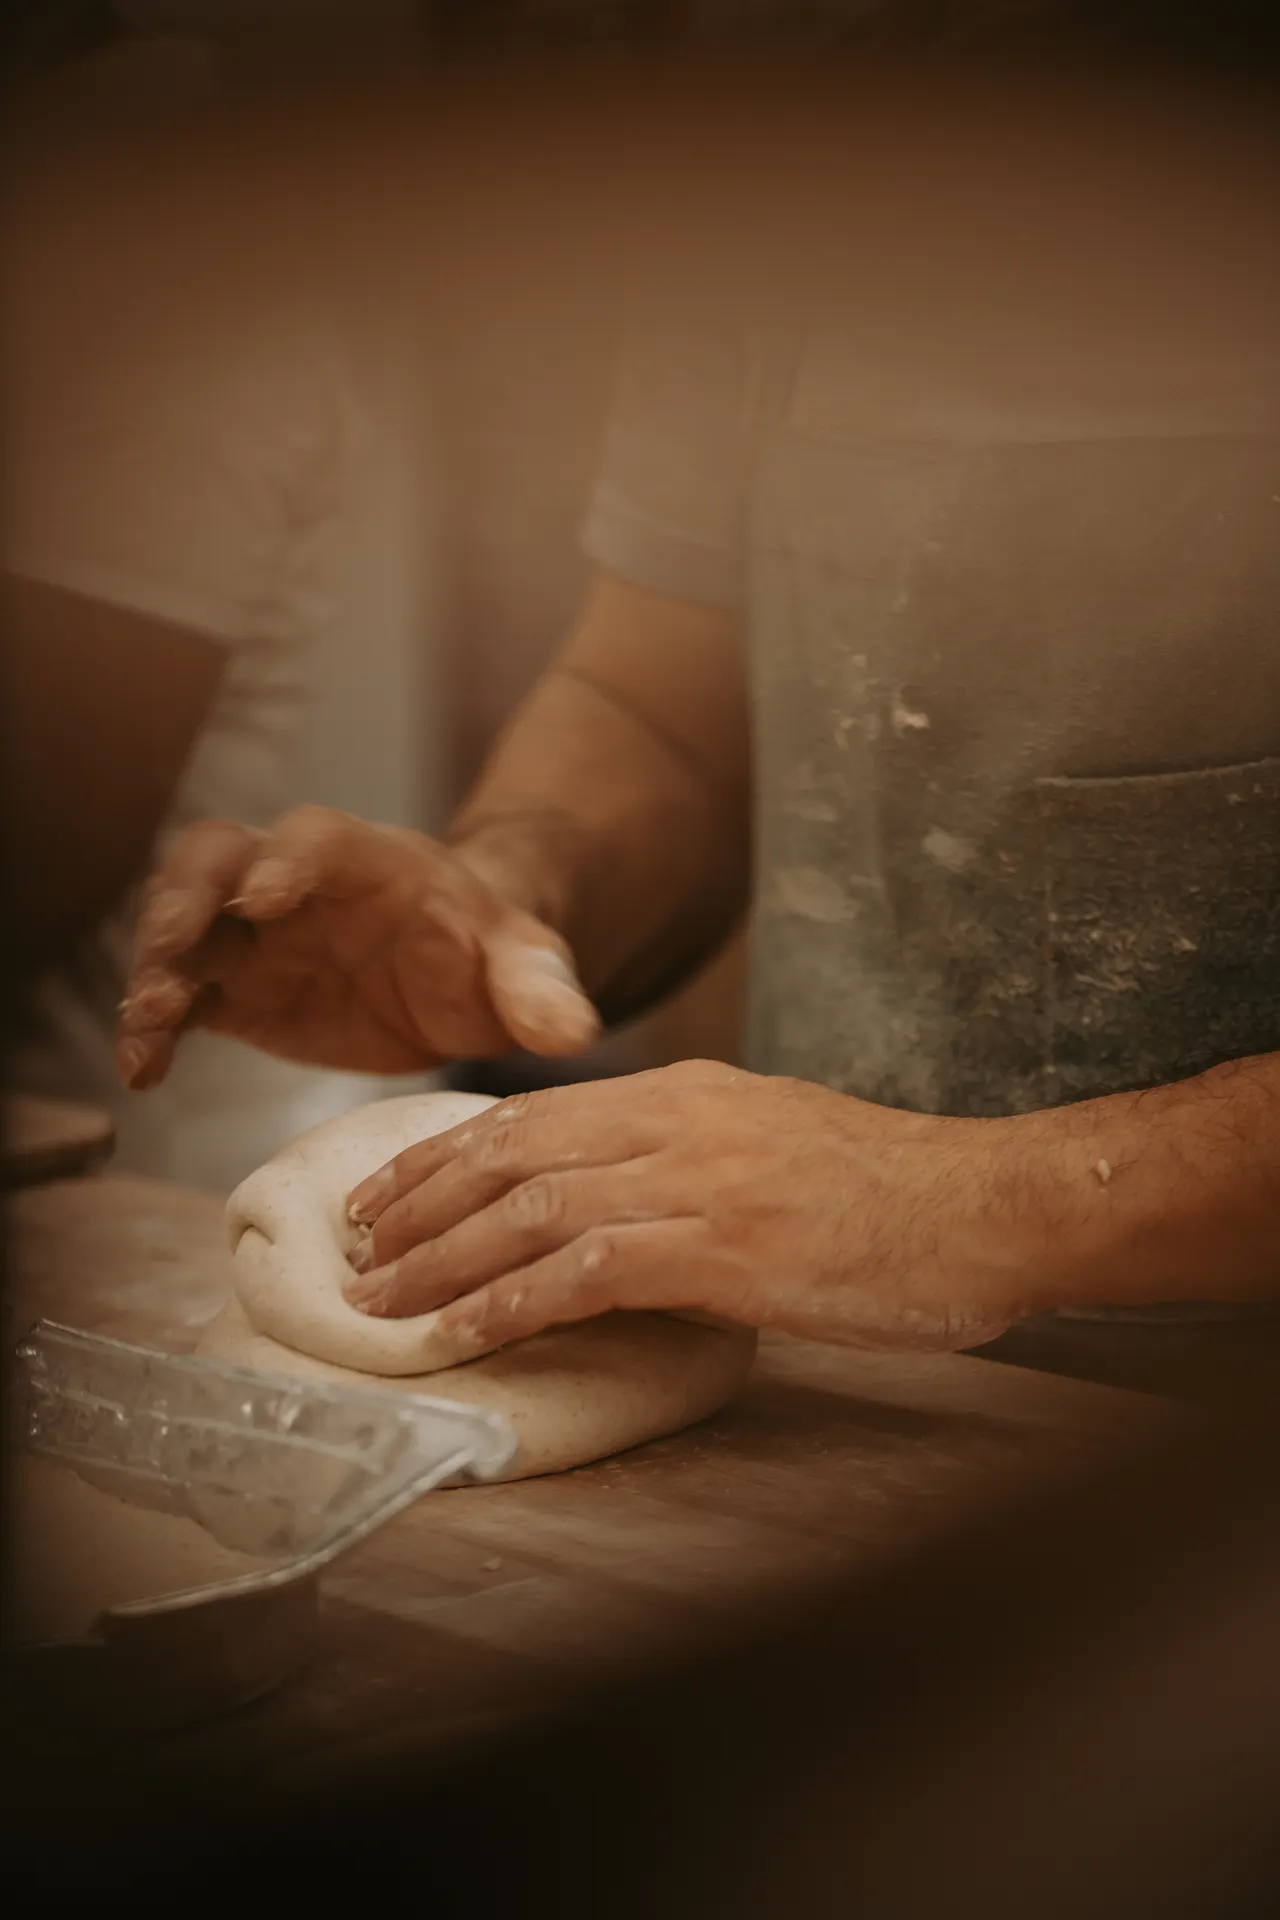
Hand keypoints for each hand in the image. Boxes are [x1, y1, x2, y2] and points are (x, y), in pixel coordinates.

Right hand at [116, 805, 598, 1087]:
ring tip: (147, 1023)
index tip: (265, 898)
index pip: (314, 839)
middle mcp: (293, 883)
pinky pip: (180, 997)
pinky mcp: (234, 989)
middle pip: (216, 857)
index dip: (286, 860)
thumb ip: (540, 991)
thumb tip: (575, 1030)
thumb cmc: (488, 957)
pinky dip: (152, 1029)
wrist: (456, 983)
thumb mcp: (525, 968)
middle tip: (174, 945)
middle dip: (188, 894)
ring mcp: (253, 934)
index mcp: (368, 860)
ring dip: (155, 965)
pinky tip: (140, 1073)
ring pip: (180, 922)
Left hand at [341, 1059, 1031, 1357]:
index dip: (445, 1155)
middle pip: (512, 1149)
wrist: (989, 1205)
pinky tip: (460, 1334)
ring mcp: (700, 1179)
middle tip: (352, 1248)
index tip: (387, 1193)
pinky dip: (510, 1302)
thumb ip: (690, 1167)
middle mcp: (679, 1120)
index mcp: (687, 1093)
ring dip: (440, 1259)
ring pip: (531, 1206)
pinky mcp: (726, 1246)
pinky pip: (587, 1270)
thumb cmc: (894, 1195)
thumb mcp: (775, 1151)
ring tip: (376, 1301)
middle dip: (417, 1202)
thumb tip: (615, 1219)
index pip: (534, 1112)